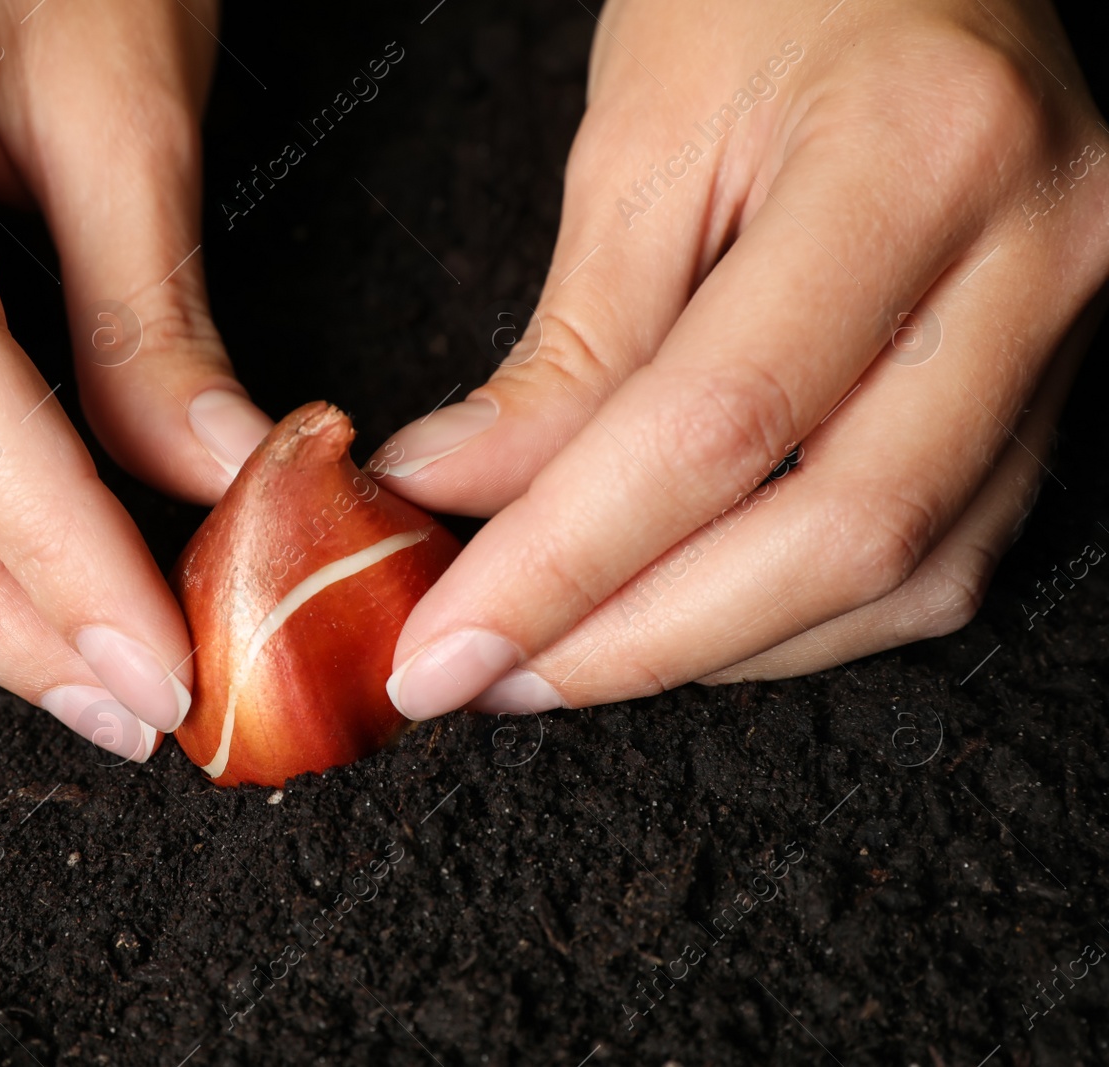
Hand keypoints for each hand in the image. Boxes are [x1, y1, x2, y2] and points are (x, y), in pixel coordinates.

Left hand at [374, 0, 1108, 717]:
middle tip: (488, 676)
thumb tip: (459, 494)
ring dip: (713, 647)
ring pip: (901, 575)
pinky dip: (795, 615)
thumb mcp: (636, 144)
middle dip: (635, 642)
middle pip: (835, 535)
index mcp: (915, 161)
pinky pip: (938, 553)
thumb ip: (564, 347)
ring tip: (561, 653)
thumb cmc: (764, 0)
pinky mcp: (1049, 383)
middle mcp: (1031, 259)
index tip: (441, 646)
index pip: (717, 426)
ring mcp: (1064, 331)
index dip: (563, 566)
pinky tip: (684, 612)